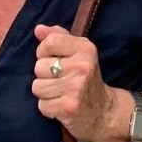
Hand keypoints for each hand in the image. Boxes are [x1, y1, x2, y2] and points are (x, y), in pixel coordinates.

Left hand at [32, 25, 124, 141]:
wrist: (104, 112)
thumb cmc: (86, 79)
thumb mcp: (79, 53)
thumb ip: (59, 37)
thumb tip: (38, 29)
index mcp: (85, 48)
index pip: (50, 42)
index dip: (43, 52)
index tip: (52, 59)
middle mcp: (82, 66)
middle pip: (39, 66)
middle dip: (44, 76)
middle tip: (59, 81)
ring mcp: (76, 87)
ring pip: (37, 87)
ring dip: (45, 93)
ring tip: (60, 94)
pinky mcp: (69, 107)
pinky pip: (42, 105)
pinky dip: (48, 108)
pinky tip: (60, 106)